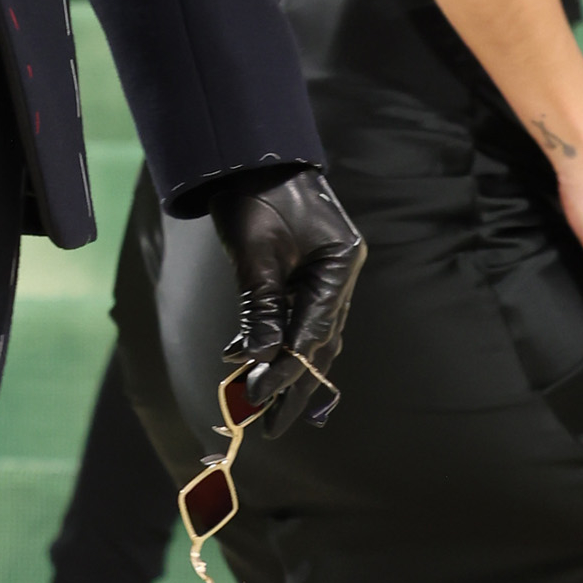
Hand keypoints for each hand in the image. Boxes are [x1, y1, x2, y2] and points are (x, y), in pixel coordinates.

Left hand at [207, 165, 365, 433]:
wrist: (251, 156)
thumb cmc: (254, 194)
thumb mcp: (255, 253)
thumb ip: (260, 306)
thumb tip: (256, 360)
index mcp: (339, 264)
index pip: (314, 331)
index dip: (287, 369)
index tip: (259, 398)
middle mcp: (340, 273)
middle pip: (320, 342)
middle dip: (293, 384)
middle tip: (270, 426)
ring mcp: (326, 274)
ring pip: (308, 334)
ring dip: (283, 367)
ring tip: (259, 404)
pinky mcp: (305, 273)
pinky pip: (293, 316)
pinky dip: (271, 338)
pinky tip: (243, 357)